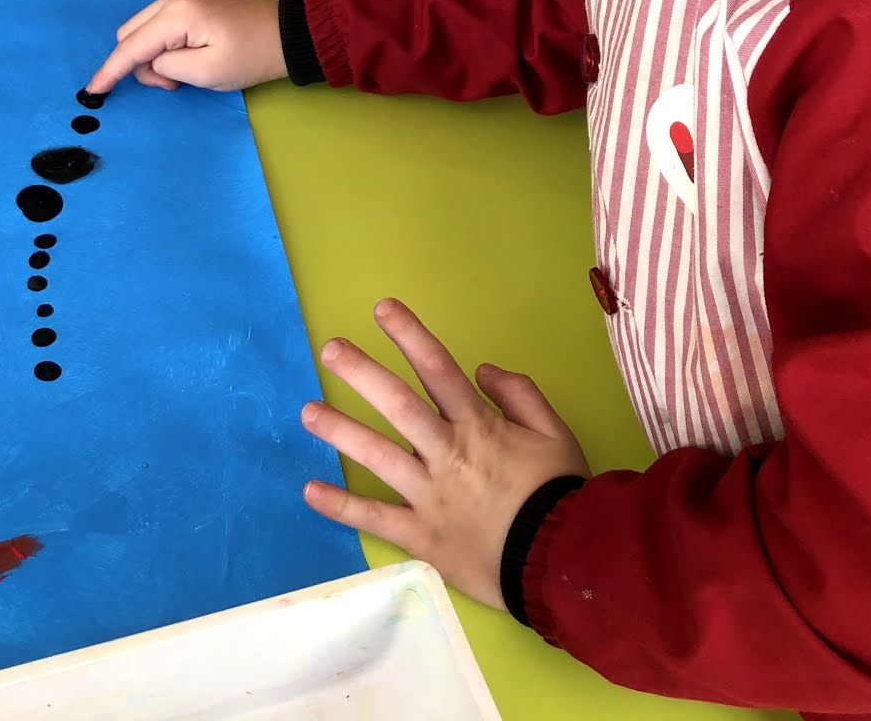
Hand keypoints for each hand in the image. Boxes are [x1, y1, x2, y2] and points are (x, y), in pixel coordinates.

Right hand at [84, 0, 284, 94]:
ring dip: (152, 55)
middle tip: (173, 83)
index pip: (132, 45)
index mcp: (178, 14)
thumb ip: (167, 68)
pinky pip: (159, 22)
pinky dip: (163, 43)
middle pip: (131, 32)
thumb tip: (152, 62)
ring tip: (184, 71)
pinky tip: (186, 56)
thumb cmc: (251, 57)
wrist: (288, 34)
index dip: (111, 70)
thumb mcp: (207, 73)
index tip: (93, 90)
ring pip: (143, 28)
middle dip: (140, 63)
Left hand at [301, 299, 588, 609]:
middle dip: (362, 373)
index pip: (438, 369)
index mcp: (479, 425)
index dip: (410, 335)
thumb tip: (481, 370)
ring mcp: (429, 495)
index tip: (383, 309)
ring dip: (340, 431)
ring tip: (307, 411)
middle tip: (329, 350)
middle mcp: (447, 453)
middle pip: (398, 405)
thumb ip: (521, 394)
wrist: (563, 561)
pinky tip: (310, 491)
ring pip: (378, 456)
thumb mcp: (555, 433)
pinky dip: (341, 506)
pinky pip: (375, 518)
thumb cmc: (559, 493)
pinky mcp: (421, 535)